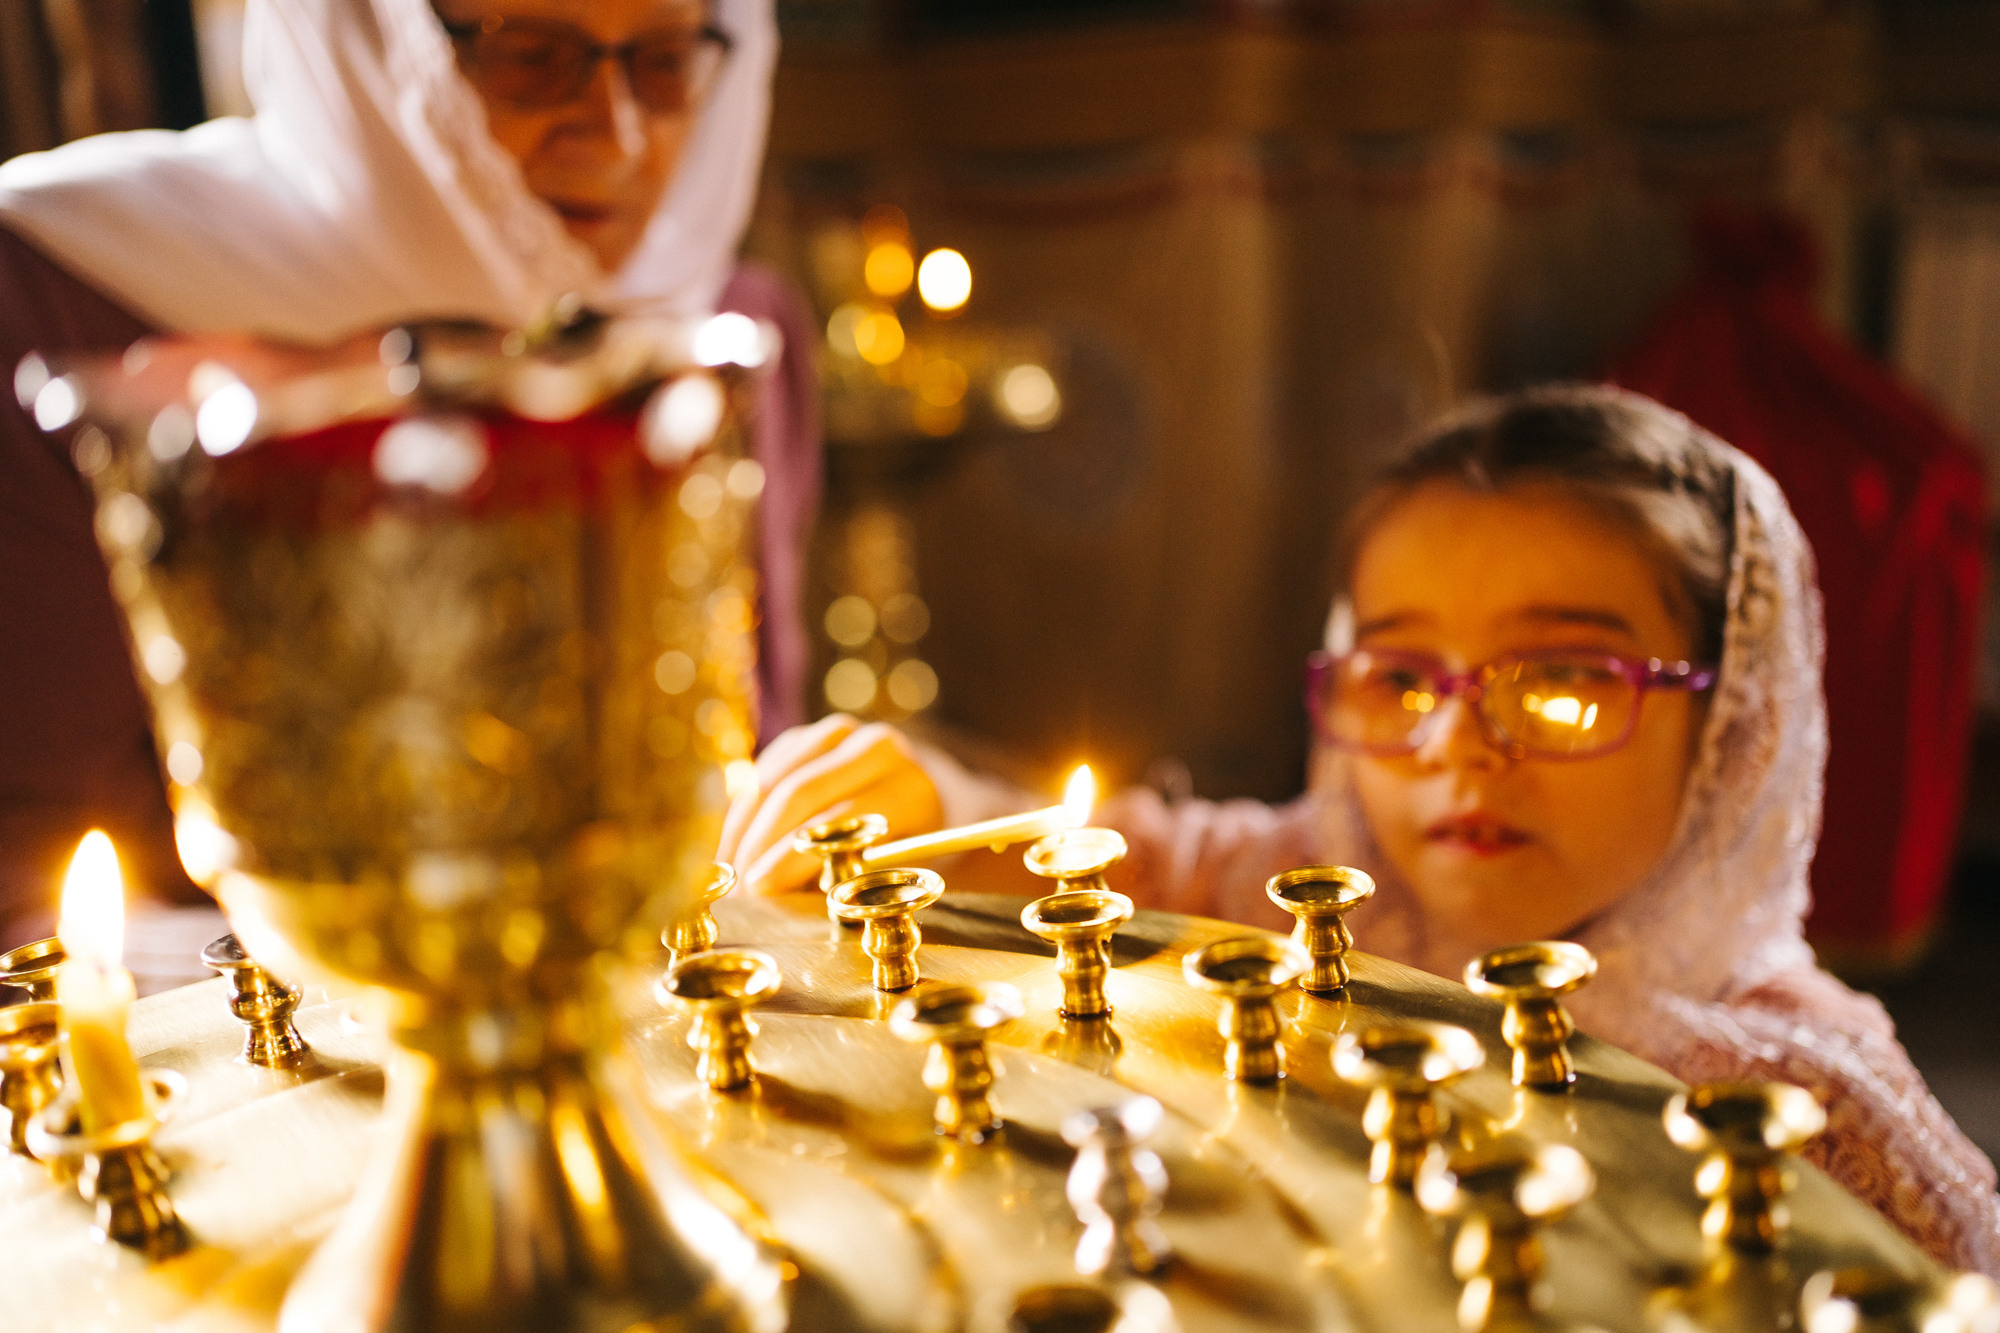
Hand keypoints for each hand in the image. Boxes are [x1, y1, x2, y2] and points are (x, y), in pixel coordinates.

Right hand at [718, 714, 943, 895]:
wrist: (916, 791)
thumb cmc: (907, 846)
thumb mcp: (895, 866)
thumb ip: (848, 880)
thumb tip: (782, 906)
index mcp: (906, 786)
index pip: (835, 822)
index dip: (789, 859)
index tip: (758, 893)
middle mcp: (874, 748)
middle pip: (796, 794)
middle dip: (758, 846)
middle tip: (735, 888)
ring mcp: (837, 734)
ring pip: (770, 780)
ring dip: (741, 830)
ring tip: (726, 872)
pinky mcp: (806, 735)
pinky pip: (760, 772)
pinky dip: (742, 812)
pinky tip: (731, 848)